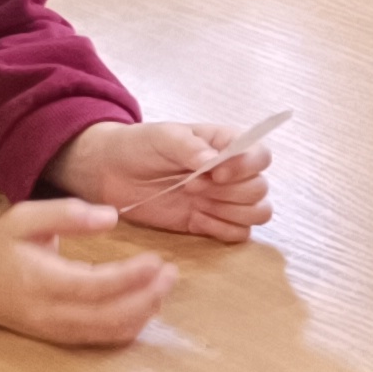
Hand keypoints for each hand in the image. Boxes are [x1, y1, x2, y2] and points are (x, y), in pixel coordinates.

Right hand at [0, 198, 170, 346]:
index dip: (132, 276)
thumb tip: (111, 216)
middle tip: (171, 272)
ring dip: (146, 311)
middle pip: (111, 315)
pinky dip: (133, 323)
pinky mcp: (66, 339)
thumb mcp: (24, 218)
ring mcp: (59, 331)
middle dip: (148, 296)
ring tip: (164, 284)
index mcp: (40, 282)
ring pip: (113, 331)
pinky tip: (147, 301)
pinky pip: (107, 338)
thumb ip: (66, 213)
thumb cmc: (1, 247)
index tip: (157, 259)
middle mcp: (51, 313)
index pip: (96, 286)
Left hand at [53, 118, 272, 243]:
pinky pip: (239, 234)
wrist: (111, 173)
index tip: (214, 172)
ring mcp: (224, 200)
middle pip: (259, 189)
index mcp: (226, 144)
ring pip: (257, 213)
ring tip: (195, 202)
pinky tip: (196, 219)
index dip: (246, 167)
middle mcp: (233, 173)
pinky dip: (222, 230)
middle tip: (190, 186)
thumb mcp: (162, 137)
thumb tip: (214, 161)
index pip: (261, 156)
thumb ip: (190, 147)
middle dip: (228, 192)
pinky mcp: (213, 223)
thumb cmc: (139, 147)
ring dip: (230, 212)